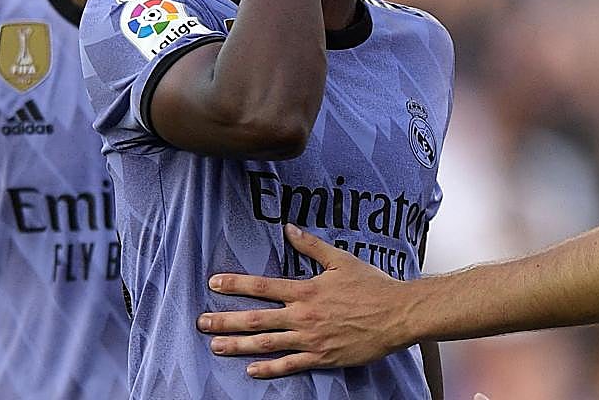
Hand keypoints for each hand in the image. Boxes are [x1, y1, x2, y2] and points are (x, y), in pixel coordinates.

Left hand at [197, 223, 407, 377]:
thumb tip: (289, 229)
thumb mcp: (341, 259)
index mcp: (307, 290)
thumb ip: (311, 245)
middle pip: (256, 319)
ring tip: (216, 347)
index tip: (213, 284)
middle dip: (226, 321)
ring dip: (238, 346)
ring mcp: (311, 339)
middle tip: (202, 323)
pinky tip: (251, 370)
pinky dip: (269, 369)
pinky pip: (290, 365)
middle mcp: (303, 315)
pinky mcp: (322, 357)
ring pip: (267, 344)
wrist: (397, 314)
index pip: (263, 287)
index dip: (235, 285)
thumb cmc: (372, 285)